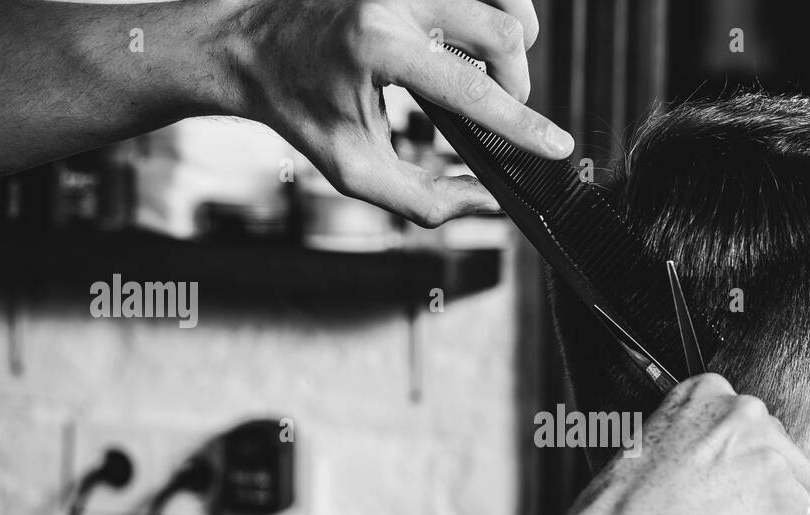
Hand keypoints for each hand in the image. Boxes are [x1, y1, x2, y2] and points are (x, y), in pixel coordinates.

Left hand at [220, 0, 570, 224]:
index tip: (558, 145)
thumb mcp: (354, 170)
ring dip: (513, 39)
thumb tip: (486, 201)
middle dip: (516, 82)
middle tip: (500, 111)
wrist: (251, 44)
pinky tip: (477, 38)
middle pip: (501, 31)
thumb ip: (423, 199)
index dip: (522, 123)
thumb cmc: (299, 109)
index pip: (471, 87)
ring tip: (496, 72)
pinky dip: (495, 9)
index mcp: (376, 48)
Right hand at [565, 374, 809, 514]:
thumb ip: (684, 445)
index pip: (753, 427)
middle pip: (789, 460)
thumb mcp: (639, 449)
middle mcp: (749, 421)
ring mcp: (776, 473)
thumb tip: (701, 470)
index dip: (754, 462)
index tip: (747, 481)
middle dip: (783, 491)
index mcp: (709, 394)